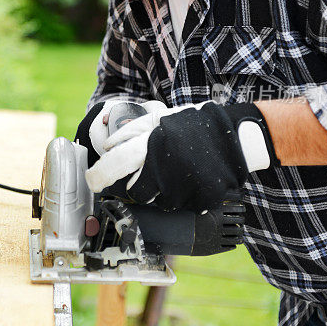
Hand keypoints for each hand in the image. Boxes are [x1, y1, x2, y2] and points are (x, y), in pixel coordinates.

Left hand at [85, 102, 279, 210]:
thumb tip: (107, 147)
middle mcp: (163, 167)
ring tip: (176, 170)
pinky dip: (181, 196)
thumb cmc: (195, 126)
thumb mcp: (161, 119)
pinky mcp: (197, 200)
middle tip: (151, 172)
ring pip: (157, 201)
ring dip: (161, 191)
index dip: (98, 175)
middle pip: (135, 192)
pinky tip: (190, 178)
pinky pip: (178, 207)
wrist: (234, 137)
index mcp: (151, 143)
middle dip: (137, 186)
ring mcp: (181, 187)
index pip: (115, 164)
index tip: (92, 181)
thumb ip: (132, 132)